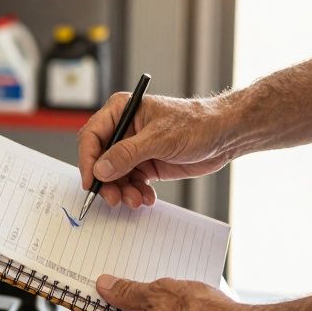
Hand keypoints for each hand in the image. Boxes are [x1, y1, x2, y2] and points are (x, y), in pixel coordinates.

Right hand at [77, 93, 233, 207]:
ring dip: (123, 191)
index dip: (88, 161)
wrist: (223, 135)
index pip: (92, 137)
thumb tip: (101, 169)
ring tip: (137, 200)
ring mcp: (134, 149)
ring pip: (115, 176)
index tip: (92, 182)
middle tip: (115, 199)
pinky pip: (131, 183)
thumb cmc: (196, 124)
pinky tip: (147, 198)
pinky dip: (136, 193)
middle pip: (100, 160)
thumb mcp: (160, 138)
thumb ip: (127, 154)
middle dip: (107, 182)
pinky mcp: (145, 164)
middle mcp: (124, 130)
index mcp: (121, 111)